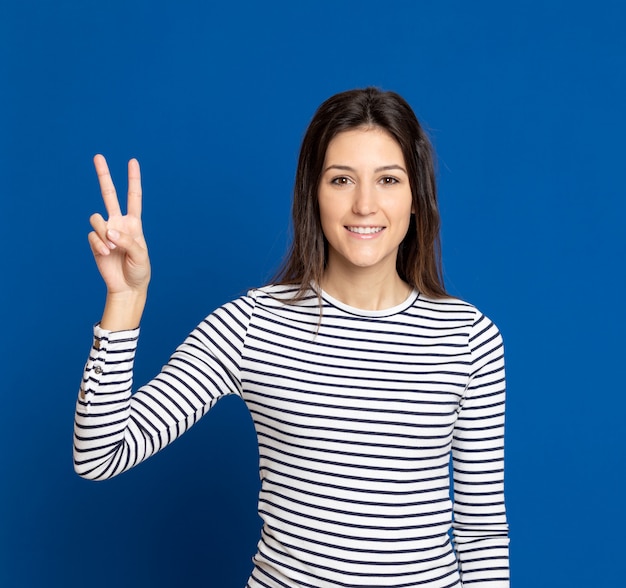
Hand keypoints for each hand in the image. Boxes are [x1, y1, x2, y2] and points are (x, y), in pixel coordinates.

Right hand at [88, 155, 150, 295]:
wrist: (127, 286)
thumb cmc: (139, 270)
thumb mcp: (141, 255)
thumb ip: (127, 241)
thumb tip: (109, 231)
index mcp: (134, 223)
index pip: (134, 197)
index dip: (133, 180)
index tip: (132, 161)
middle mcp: (118, 223)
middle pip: (109, 195)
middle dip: (104, 175)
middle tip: (98, 156)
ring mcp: (105, 231)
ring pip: (96, 218)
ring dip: (103, 233)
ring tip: (111, 249)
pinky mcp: (95, 242)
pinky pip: (92, 235)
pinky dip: (98, 244)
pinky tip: (105, 254)